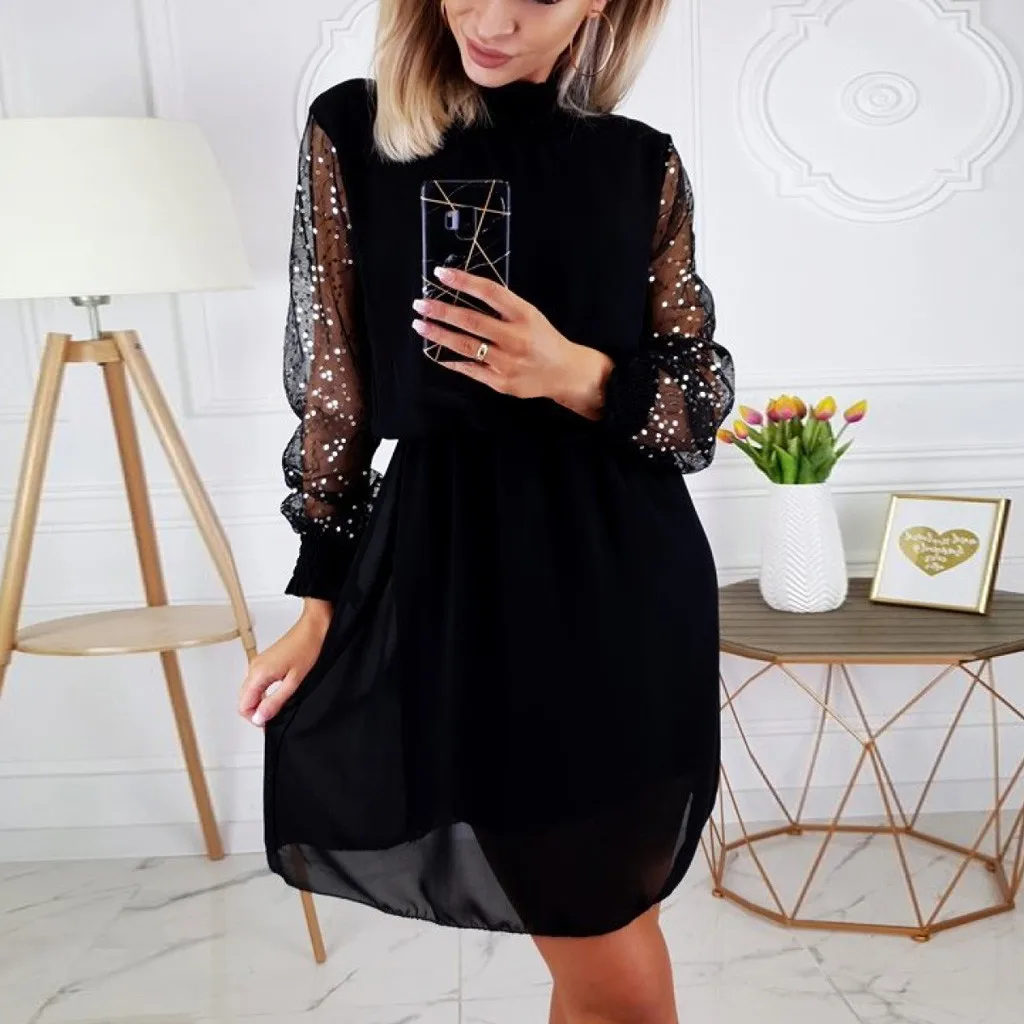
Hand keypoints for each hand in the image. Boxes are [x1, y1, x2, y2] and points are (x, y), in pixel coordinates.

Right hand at [238, 611, 329, 727]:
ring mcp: (259, 664)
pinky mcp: (266, 662)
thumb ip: (275, 701)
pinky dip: (264, 692)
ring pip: (250, 692)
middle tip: (275, 717)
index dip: (256, 718)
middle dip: (257, 712)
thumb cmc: (308, 648)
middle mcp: (254, 667)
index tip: (270, 722)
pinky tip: (279, 693)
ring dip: (261, 702)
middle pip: (244, 700)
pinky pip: (257, 683)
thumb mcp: (295, 681)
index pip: (243, 706)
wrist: (314, 627)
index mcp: (258, 673)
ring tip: (279, 705)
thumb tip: (260, 718)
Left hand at [411, 266, 612, 417]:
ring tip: (420, 325)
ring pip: (466, 347)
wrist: (565, 372)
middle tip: (420, 304)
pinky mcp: (501, 382)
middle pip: (471, 321)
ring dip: (439, 335)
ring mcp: (507, 362)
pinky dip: (452, 360)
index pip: (489, 292)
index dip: (463, 281)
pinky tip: (437, 352)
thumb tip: (464, 291)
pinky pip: (470, 369)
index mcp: (524, 315)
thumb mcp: (530, 314)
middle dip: (441, 311)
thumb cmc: (543, 339)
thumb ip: (502, 306)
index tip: (440, 274)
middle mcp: (516, 338)